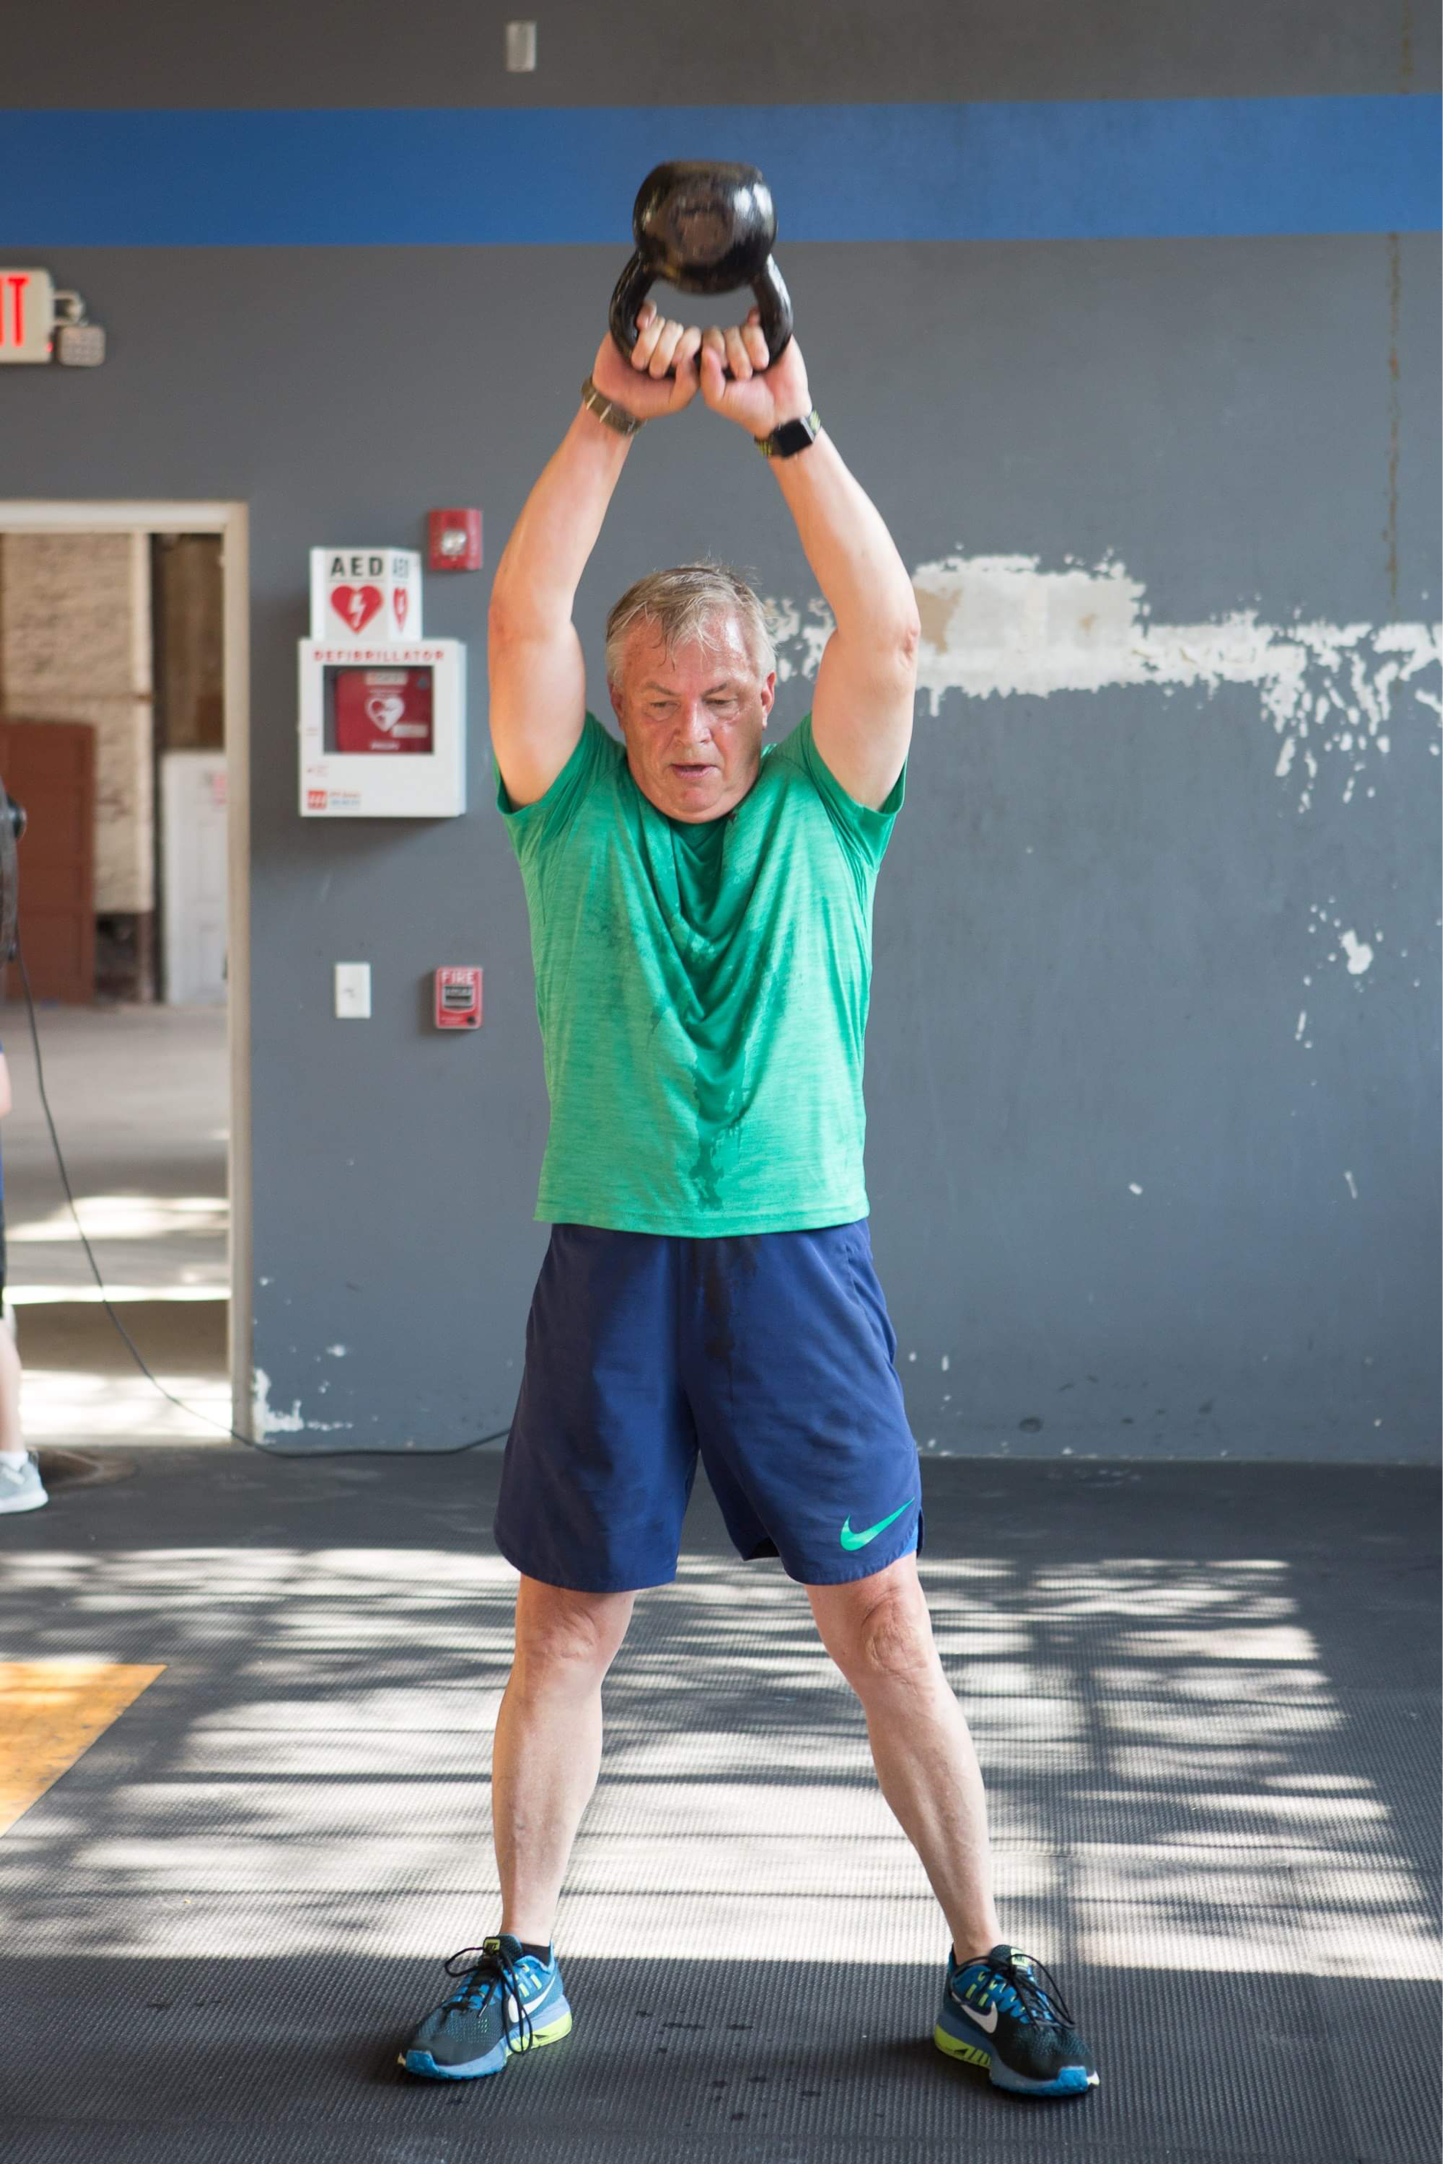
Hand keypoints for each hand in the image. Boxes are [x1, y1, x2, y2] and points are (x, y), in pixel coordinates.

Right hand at [589, 302, 701, 420]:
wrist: (615, 399)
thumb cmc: (646, 400)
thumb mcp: (674, 400)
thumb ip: (690, 384)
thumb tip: (690, 361)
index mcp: (686, 357)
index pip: (696, 339)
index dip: (686, 348)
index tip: (674, 364)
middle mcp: (673, 342)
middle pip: (677, 329)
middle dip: (664, 351)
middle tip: (654, 371)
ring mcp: (655, 332)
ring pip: (661, 323)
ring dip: (648, 344)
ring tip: (639, 363)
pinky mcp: (636, 324)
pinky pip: (648, 308)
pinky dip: (646, 315)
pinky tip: (640, 328)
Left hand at [699, 308, 812, 436]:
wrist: (780, 411)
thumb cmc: (749, 407)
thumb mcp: (718, 398)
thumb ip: (707, 376)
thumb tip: (705, 351)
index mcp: (714, 361)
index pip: (702, 341)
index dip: (712, 350)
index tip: (723, 368)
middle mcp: (729, 348)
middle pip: (720, 333)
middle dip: (732, 354)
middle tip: (744, 374)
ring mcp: (748, 340)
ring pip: (739, 328)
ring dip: (748, 350)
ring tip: (758, 367)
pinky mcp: (768, 334)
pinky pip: (756, 320)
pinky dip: (758, 338)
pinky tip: (763, 354)